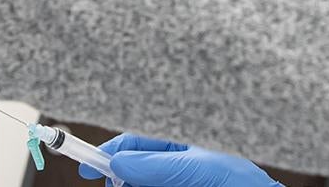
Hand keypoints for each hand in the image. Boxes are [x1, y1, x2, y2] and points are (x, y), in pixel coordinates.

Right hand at [79, 134, 281, 186]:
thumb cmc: (240, 181)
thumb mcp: (198, 168)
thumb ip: (159, 165)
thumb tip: (118, 162)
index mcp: (180, 149)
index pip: (136, 146)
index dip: (111, 154)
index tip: (87, 169)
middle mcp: (175, 169)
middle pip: (133, 173)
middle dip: (121, 179)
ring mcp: (176, 185)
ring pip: (140, 185)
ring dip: (131, 185)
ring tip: (129, 186)